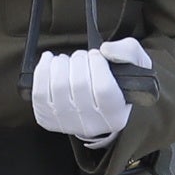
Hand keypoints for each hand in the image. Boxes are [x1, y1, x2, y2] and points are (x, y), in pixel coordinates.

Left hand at [27, 37, 151, 146]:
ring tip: (68, 60)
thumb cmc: (119, 82)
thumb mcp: (135, 64)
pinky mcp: (48, 120)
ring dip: (61, 64)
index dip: (97, 64)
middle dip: (79, 60)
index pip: (103, 88)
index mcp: (116, 115)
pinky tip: (50, 61)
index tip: (97, 55)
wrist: (98, 103)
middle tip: (83, 57)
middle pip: (79, 85)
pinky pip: (39, 93)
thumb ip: (127, 52)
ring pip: (58, 86)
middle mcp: (92, 125)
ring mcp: (67, 124)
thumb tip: (106, 50)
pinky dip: (42, 71)